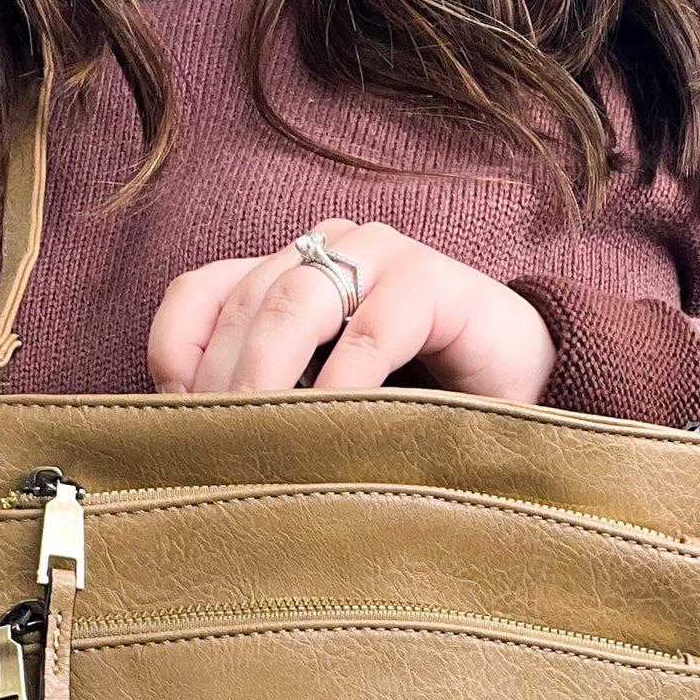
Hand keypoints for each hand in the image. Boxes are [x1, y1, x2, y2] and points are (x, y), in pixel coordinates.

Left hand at [147, 220, 555, 404]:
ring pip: (294, 304)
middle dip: (221, 381)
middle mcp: (328, 249)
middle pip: (244, 302)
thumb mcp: (325, 401)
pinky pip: (371, 330)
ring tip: (259, 443)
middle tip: (216, 451)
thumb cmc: (416, 406)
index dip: (179, 350)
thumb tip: (192, 443)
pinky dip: (341, 383)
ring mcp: (382, 256)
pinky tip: (330, 428)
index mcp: (290, 269)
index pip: (202, 290)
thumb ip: (270, 402)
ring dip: (266, 379)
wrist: (527, 392)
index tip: (173, 417)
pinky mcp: (436, 282)